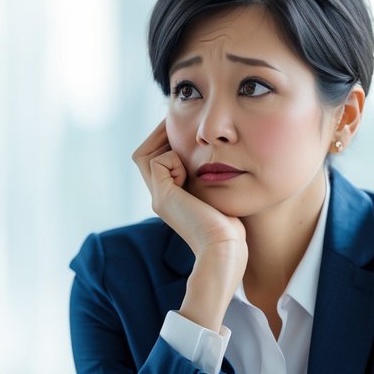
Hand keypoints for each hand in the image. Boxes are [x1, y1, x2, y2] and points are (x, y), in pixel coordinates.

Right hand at [132, 120, 245, 255]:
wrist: (225, 249)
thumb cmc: (230, 228)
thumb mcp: (218, 195)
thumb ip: (209, 179)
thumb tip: (215, 157)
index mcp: (172, 197)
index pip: (156, 160)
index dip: (165, 141)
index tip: (185, 130)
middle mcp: (160, 197)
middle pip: (144, 156)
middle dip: (160, 135)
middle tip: (178, 123)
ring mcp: (159, 198)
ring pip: (144, 156)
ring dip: (164, 142)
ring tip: (184, 139)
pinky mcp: (163, 197)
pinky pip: (158, 161)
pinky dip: (173, 157)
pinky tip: (190, 170)